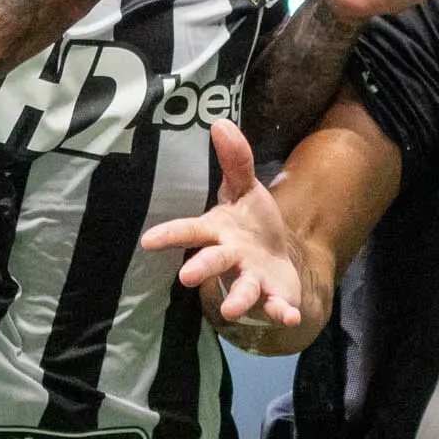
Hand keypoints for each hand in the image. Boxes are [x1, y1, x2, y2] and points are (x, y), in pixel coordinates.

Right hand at [139, 119, 318, 354]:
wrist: (277, 262)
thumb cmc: (252, 226)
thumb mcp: (246, 190)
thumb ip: (236, 161)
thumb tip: (220, 121)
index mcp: (219, 232)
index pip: (191, 231)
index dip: (170, 235)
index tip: (148, 240)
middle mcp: (231, 258)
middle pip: (213, 262)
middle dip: (201, 268)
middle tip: (186, 278)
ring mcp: (251, 279)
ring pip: (242, 289)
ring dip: (237, 299)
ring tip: (230, 309)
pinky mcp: (273, 296)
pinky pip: (277, 305)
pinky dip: (282, 312)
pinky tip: (290, 317)